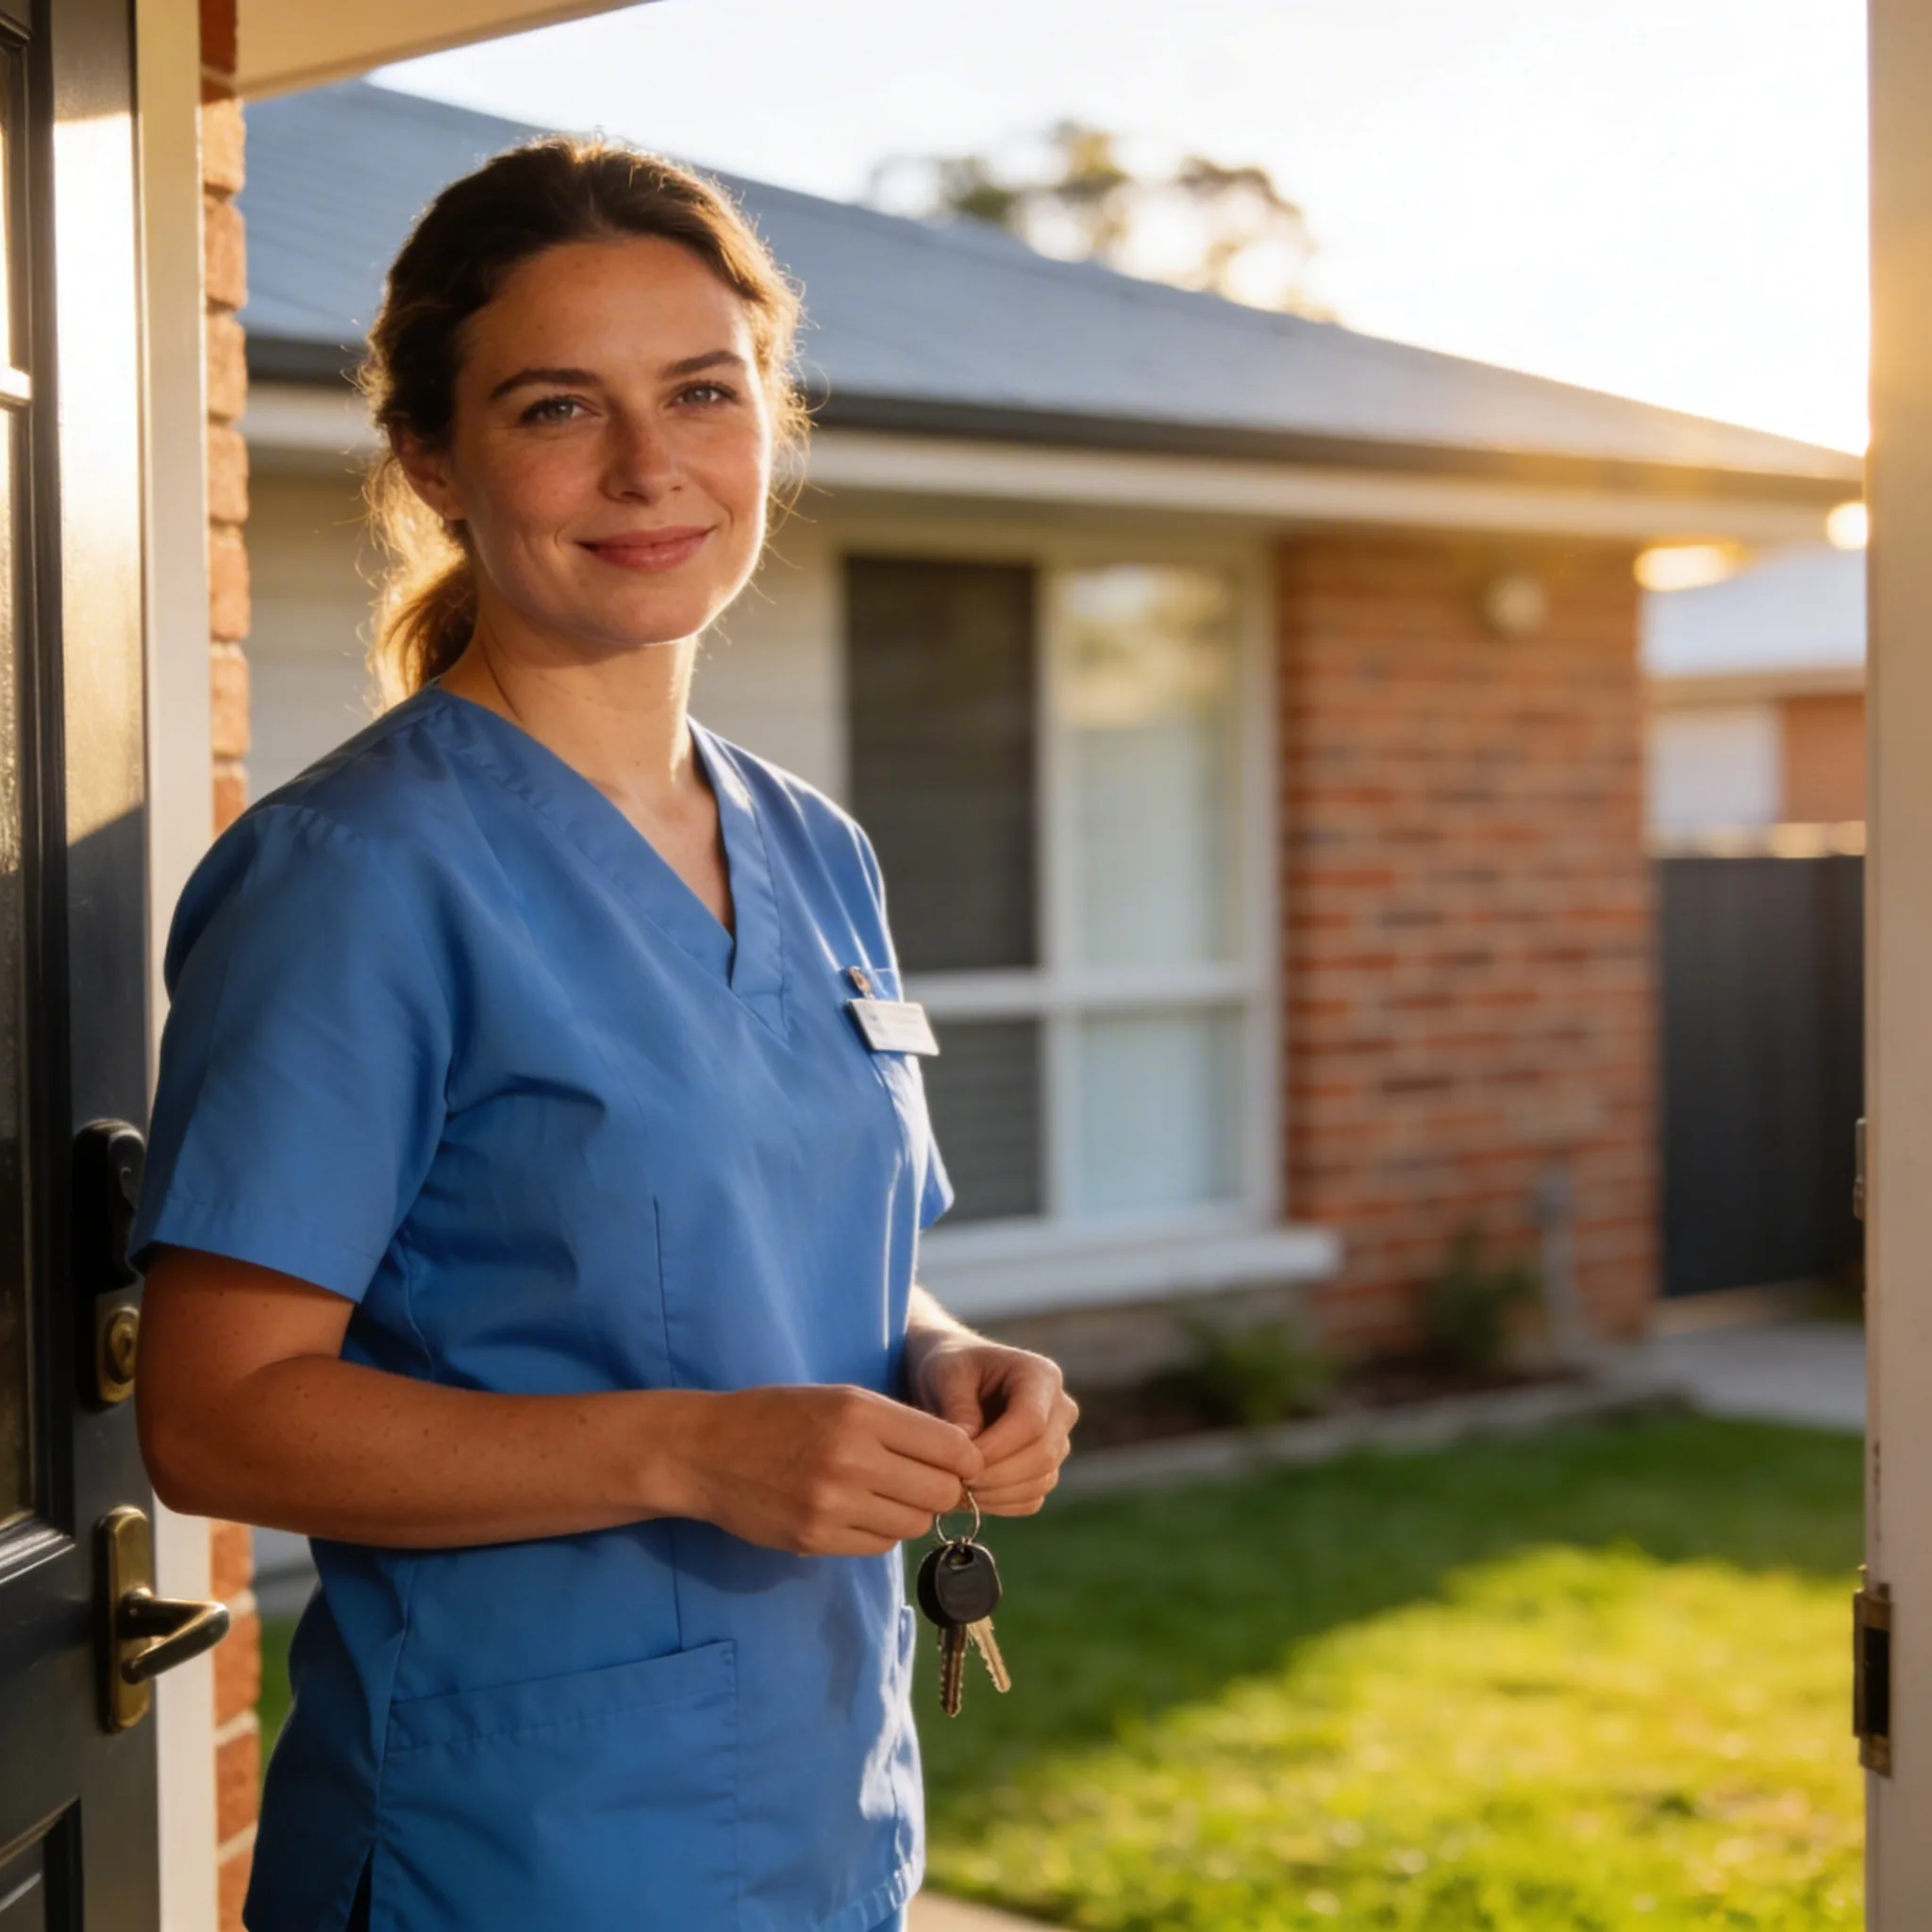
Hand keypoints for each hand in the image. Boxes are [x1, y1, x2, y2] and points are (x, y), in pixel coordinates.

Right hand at [669, 1384, 983, 1557]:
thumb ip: (899, 1424)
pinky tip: (858, 1511)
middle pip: (941, 1493)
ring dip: (910, 1513)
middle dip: (943, 1490)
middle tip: (925, 1481)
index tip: (958, 1461)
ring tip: (885, 1494)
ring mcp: (832, 1504)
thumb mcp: (840, 1398)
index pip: (952, 1447)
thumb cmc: (779, 1416)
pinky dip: (879, 1531)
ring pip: (913, 1523)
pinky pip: (879, 1545)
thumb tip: (962, 1457)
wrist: (706, 1450)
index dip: (965, 1458)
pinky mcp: (815, 1539)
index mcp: (862, 1414)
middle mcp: (851, 1459)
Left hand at [906, 1335, 1077, 1515]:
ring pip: (1040, 1481)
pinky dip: (999, 1504)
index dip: (996, 1448)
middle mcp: (1061, 1409)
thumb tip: (969, 1450)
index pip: (1031, 1421)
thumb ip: (958, 1406)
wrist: (959, 1381)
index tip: (958, 1461)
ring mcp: (1058, 1442)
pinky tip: (969, 1494)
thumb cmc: (952, 1369)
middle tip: (953, 1482)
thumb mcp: (946, 1372)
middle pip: (1042, 1455)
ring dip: (995, 1494)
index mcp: (1041, 1374)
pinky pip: (1031, 1499)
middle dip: (995, 1475)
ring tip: (955, 1488)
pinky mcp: (1047, 1470)